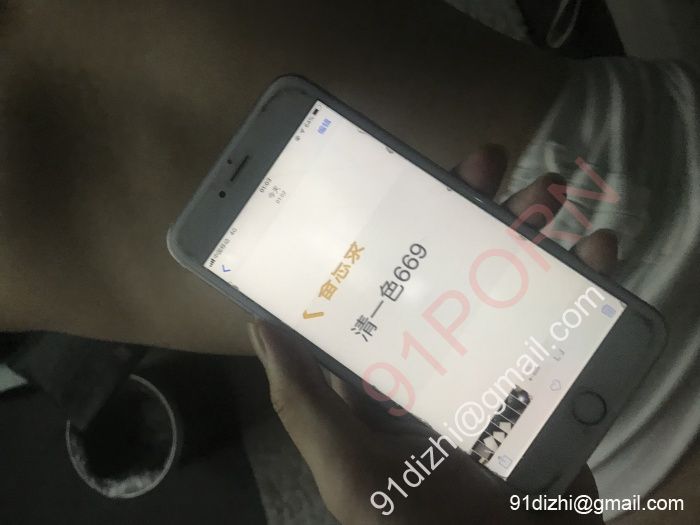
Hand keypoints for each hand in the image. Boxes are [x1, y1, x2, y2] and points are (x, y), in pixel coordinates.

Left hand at [247, 145, 614, 524]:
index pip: (393, 285)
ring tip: (550, 192)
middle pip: (459, 270)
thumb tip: (260, 325)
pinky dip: (592, 282)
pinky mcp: (555, 386)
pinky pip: (575, 325)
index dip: (400, 231)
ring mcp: (503, 368)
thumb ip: (306, 406)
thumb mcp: (350, 471)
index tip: (409, 179)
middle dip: (474, 212)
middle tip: (487, 162)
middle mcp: (445, 358)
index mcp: (394, 370)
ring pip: (518, 284)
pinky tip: (601, 246)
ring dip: (535, 232)